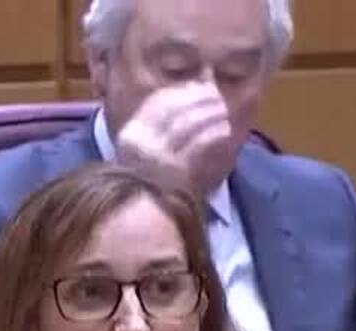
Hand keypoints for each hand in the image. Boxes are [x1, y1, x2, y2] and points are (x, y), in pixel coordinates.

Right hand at [111, 82, 235, 195]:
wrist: (147, 218)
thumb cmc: (150, 179)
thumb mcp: (146, 148)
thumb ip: (164, 121)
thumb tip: (196, 89)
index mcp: (130, 133)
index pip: (158, 102)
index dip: (182, 92)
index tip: (200, 87)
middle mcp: (139, 142)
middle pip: (174, 110)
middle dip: (199, 99)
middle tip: (218, 96)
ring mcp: (156, 158)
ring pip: (188, 125)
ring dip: (209, 114)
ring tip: (224, 112)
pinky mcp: (175, 172)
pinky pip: (198, 145)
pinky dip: (213, 134)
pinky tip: (224, 131)